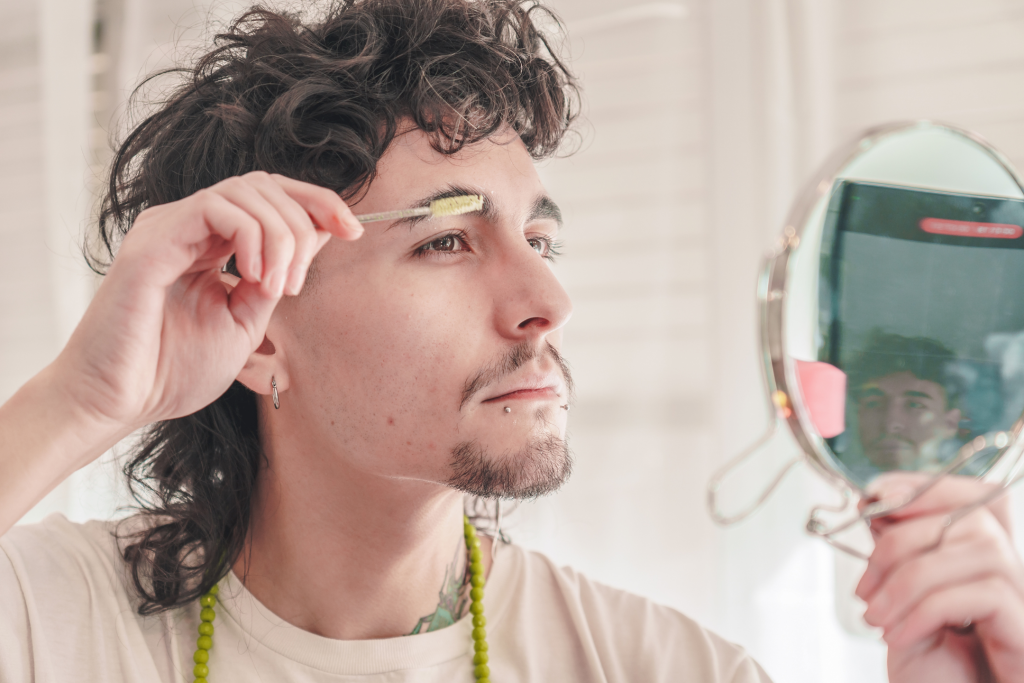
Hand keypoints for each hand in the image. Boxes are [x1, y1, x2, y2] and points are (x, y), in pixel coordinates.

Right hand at [53, 171, 361, 450]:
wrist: (120, 401)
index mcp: (212, 244)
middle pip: (265, 185)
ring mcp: (169, 227)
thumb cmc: (172, 370)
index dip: (317, 204)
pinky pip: (215, 208)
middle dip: (307, 217)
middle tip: (301, 281)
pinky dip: (250, 236)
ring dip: (281, 235)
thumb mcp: (246, 321)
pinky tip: (252, 277)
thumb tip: (318, 239)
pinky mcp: (153, 240)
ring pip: (246, 191)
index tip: (352, 231)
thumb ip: (275, 279)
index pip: (271, 197)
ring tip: (279, 287)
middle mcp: (189, 226)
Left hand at [855, 472, 1023, 681]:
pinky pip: (983, 594)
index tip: (874, 496)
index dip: (923, 488)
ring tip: (877, 617)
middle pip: (967, 519)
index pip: (971, 495)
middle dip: (898, 543)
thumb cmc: (932, 666)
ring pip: (977, 552)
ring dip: (908, 583)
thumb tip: (874, 503)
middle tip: (864, 586)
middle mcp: (1011, 570)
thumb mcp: (903, 600)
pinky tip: (900, 636)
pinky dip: (927, 611)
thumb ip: (899, 552)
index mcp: (980, 556)